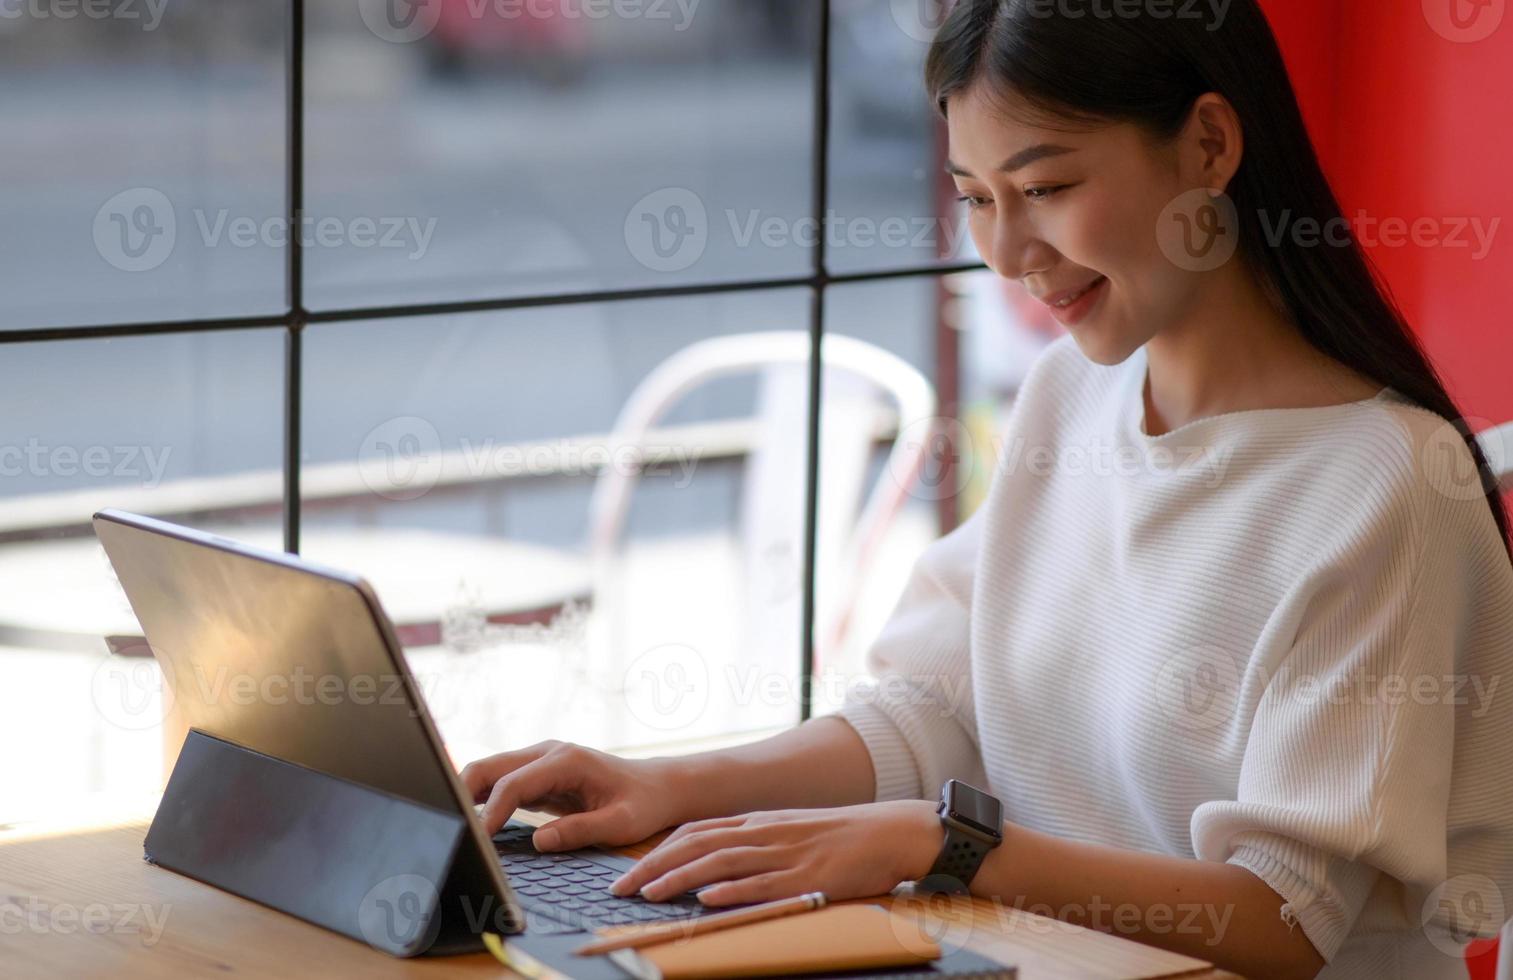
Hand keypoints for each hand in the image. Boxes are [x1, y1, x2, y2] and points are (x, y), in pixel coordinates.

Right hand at [459, 740, 684, 848]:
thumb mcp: (619, 824)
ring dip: (468, 797)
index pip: (513, 784)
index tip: (478, 841)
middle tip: (449, 831)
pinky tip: (472, 825)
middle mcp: (547, 754)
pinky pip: (500, 784)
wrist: (657, 787)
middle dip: (463, 796)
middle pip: (489, 768)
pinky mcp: (536, 775)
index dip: (492, 813)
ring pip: (488, 772)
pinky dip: (481, 800)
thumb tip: (539, 841)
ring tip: (454, 829)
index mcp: (566, 761)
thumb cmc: (642, 804)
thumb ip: (580, 831)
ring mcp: (539, 761)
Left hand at [607, 800, 942, 906]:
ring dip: (682, 879)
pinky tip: (708, 899)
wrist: (890, 831)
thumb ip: (753, 844)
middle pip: (697, 845)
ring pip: (722, 863)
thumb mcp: (788, 832)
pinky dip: (733, 891)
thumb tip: (712, 868)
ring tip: (650, 895)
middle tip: (621, 889)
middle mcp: (764, 832)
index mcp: (758, 821)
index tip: (628, 871)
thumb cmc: (839, 836)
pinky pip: (764, 884)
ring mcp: (785, 854)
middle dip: (655, 866)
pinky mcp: (807, 877)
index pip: (695, 831)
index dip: (658, 851)